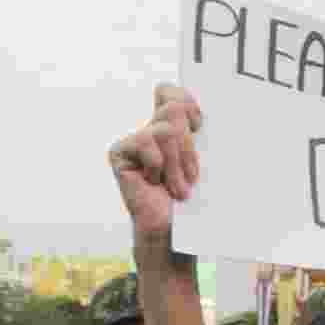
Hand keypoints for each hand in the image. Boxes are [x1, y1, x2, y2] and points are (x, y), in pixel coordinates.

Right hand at [109, 82, 201, 250]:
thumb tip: (203, 114)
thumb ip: (200, 137)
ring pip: (166, 130)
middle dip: (189, 145)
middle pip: (174, 107)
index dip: (188, 102)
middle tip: (192, 176)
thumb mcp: (204, 164)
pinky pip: (147, 143)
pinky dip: (158, 166)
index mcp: (174, 129)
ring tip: (179, 189)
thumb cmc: (193, 203)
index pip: (173, 92)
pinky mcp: (120, 150)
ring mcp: (136, 139)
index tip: (199, 127)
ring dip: (177, 164)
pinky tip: (154, 184)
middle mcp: (152, 129)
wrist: (173, 232)